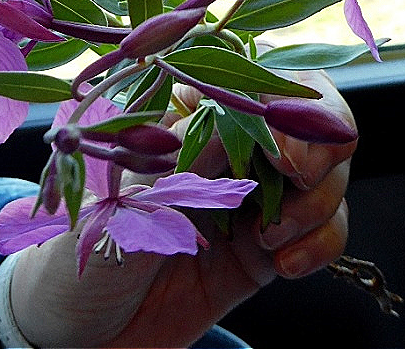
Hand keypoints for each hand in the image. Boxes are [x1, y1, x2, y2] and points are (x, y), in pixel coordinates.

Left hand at [3, 67, 356, 347]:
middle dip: (320, 145)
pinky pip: (324, 231)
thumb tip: (236, 111)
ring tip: (270, 239)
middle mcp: (226, 152)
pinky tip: (285, 265)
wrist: (76, 340)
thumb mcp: (118, 206)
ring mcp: (252, 201)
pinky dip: (322, 243)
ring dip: (320, 201)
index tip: (278, 147)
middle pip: (311, 118)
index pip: (256, 80)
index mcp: (182, 121)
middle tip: (296, 179)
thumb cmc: (76, 260)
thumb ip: (178, 163)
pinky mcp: (268, 251)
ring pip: (328, 174)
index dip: (285, 101)